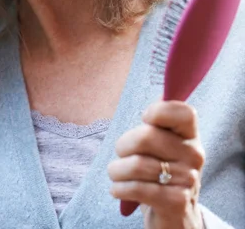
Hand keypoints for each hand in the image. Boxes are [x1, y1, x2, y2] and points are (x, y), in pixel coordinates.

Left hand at [107, 100, 204, 227]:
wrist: (176, 219)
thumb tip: (161, 93)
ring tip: (115, 173)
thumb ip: (161, 123)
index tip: (145, 118)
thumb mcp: (165, 147)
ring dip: (116, 170)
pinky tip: (117, 190)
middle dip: (123, 145)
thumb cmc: (162, 173)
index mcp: (190, 136)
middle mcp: (194, 156)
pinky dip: (120, 188)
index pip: (184, 112)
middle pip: (147, 136)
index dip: (159, 110)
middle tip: (121, 153)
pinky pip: (137, 188)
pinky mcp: (176, 202)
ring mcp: (187, 179)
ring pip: (137, 165)